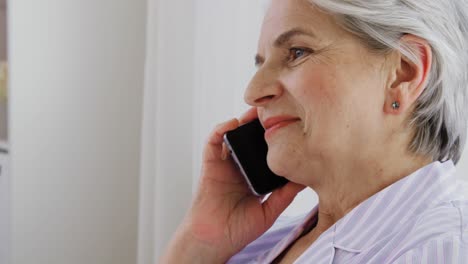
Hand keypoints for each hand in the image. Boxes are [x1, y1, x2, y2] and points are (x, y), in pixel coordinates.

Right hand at [160, 107, 304, 262]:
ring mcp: (224, 163)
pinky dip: (221, 130)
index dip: (275, 138)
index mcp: (254, 175)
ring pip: (233, 135)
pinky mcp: (210, 164)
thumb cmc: (239, 229)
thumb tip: (305, 178)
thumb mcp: (270, 210)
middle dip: (261, 124)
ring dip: (243, 121)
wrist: (214, 240)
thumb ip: (285, 194)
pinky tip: (232, 124)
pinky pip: (213, 142)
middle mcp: (239, 166)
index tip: (291, 125)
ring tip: (257, 111)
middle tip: (276, 110)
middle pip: (250, 139)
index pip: (265, 151)